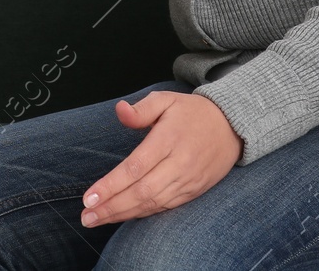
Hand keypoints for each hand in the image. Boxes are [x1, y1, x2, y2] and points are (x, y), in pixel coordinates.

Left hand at [80, 91, 242, 226]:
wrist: (232, 127)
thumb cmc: (192, 113)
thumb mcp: (166, 99)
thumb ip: (141, 108)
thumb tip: (119, 111)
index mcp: (168, 139)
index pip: (135, 167)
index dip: (111, 185)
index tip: (88, 197)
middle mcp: (179, 164)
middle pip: (141, 191)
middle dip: (111, 207)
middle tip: (86, 216)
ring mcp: (188, 181)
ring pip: (152, 203)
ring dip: (123, 214)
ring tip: (97, 219)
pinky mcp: (194, 192)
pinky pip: (165, 207)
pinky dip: (143, 214)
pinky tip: (123, 216)